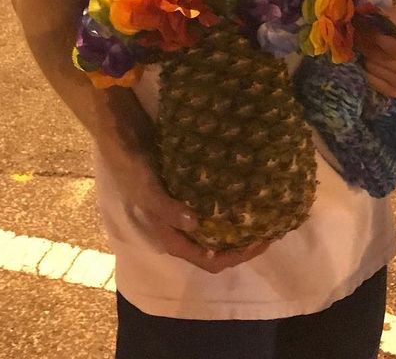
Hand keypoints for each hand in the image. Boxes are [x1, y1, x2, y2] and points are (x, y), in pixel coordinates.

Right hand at [116, 153, 269, 273]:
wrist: (122, 134)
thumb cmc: (131, 166)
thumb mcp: (146, 189)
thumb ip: (168, 210)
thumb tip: (197, 224)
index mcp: (173, 236)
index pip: (212, 260)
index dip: (238, 256)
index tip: (263, 241)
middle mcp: (182, 227)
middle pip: (220, 245)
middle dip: (246, 240)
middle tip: (272, 224)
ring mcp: (187, 207)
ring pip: (220, 223)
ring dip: (241, 220)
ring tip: (267, 207)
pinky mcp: (190, 187)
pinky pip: (217, 199)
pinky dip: (232, 198)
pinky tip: (250, 185)